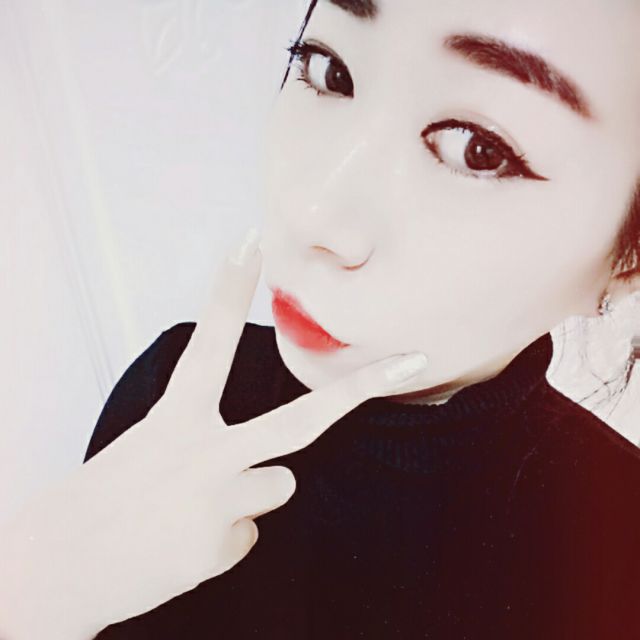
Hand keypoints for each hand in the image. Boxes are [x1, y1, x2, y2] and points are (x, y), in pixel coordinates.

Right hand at [0, 227, 427, 638]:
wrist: (59, 567)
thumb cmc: (109, 498)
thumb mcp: (154, 454)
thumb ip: (215, 451)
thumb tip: (280, 477)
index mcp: (175, 418)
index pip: (210, 342)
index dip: (230, 290)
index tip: (249, 242)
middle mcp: (203, 452)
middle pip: (302, 421)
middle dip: (361, 391)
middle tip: (413, 362)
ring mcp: (216, 501)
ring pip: (279, 485)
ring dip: (248, 496)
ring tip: (195, 512)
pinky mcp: (217, 546)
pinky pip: (249, 533)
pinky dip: (225, 537)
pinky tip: (186, 544)